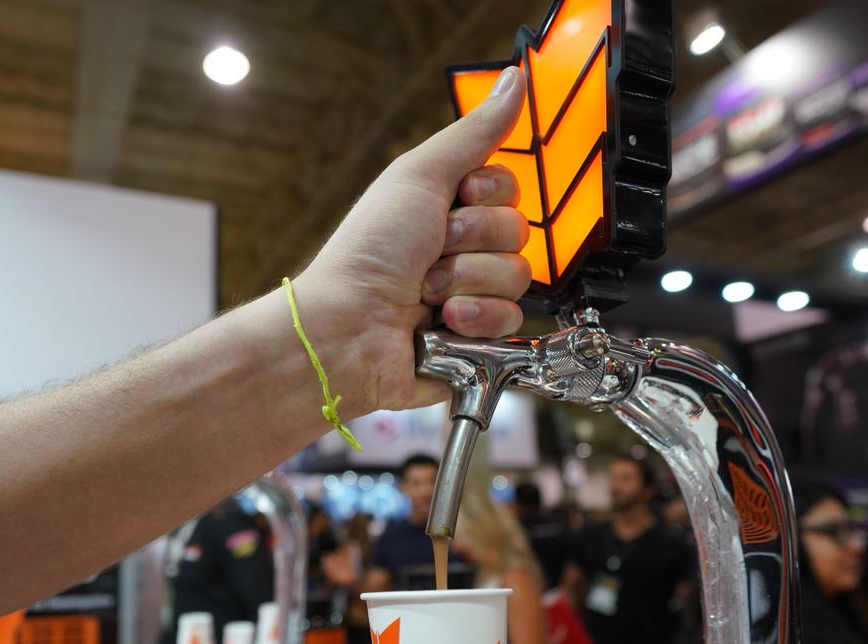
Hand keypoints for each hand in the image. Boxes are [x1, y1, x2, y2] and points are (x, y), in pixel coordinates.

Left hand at [293, 66, 529, 413]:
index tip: (453, 201)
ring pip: (518, 275)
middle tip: (431, 252)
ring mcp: (468, 294)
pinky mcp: (475, 338)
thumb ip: (474, 133)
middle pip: (517, 230)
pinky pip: (512, 320)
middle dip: (472, 241)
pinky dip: (476, 318)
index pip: (508, 188)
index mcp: (445, 209)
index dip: (485, 194)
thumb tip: (514, 82)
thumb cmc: (368, 253)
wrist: (349, 328)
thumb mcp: (419, 176)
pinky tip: (443, 323)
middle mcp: (458, 250)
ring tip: (427, 293)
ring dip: (469, 280)